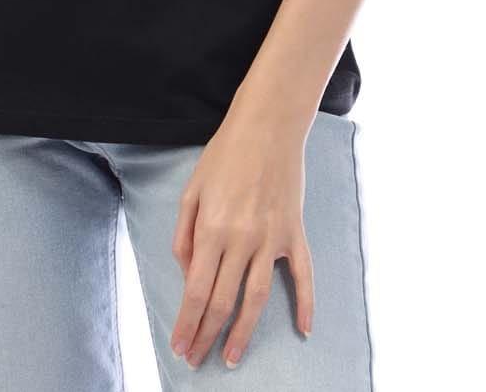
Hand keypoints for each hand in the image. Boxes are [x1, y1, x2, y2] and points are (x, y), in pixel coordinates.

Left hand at [167, 105, 314, 369]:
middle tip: (196, 360)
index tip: (179, 346)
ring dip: (243, 333)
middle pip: (222, 301)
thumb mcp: (192, 189)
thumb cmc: (225, 154)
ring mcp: (272, 239)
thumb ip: (184, 235)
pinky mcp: (294, 233)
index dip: (187, 323)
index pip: (195, 291)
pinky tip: (303, 330)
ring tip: (231, 357)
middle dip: (206, 335)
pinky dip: (306, 304)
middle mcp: (242, 240)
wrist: (268, 125)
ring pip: (257, 299)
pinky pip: (303, 275)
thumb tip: (186, 273)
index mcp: (212, 229)